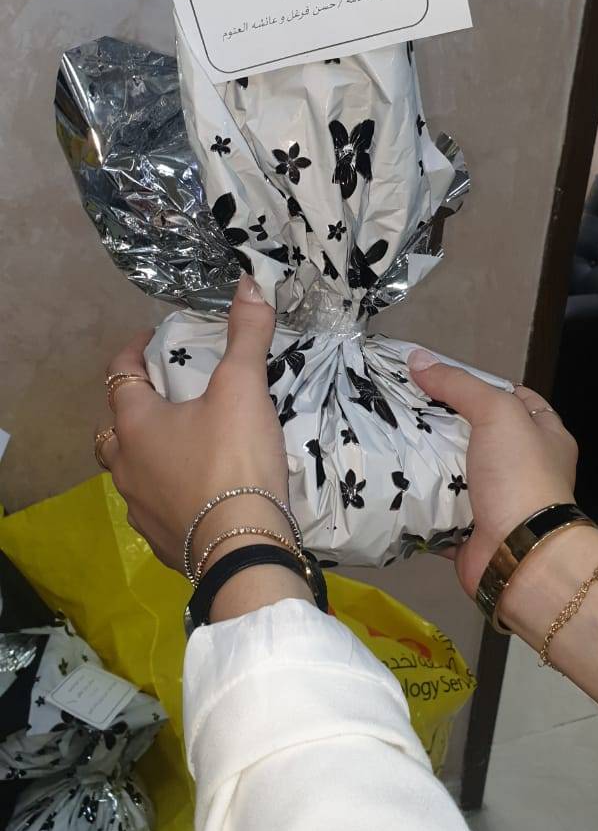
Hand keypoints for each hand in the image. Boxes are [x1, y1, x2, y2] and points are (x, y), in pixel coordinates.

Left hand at [97, 275, 287, 572]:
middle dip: (133, 409)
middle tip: (162, 396)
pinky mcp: (163, 541)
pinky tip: (195, 489)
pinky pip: (156, 506)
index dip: (131, 353)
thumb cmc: (234, 460)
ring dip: (149, 454)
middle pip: (114, 430)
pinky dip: (169, 491)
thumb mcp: (244, 389)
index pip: (119, 377)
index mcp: (136, 425)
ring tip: (183, 443)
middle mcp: (127, 467)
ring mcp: (141, 508)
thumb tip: (250, 282)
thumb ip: (246, 336)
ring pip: (132, 472)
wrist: (243, 548)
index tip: (148, 339)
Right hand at [408, 351, 577, 597]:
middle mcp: (523, 467)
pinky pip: (437, 508)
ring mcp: (496, 500)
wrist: (518, 553)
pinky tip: (389, 479)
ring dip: (426, 461)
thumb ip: (458, 385)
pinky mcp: (469, 528)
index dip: (480, 385)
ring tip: (388, 436)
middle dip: (443, 423)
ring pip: (454, 471)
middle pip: (477, 434)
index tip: (442, 378)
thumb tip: (417, 360)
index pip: (514, 398)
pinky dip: (417, 499)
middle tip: (404, 405)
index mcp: (544, 436)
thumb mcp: (496, 413)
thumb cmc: (519, 475)